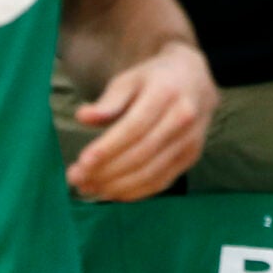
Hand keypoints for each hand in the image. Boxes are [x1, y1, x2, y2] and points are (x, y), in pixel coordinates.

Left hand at [67, 42, 216, 200]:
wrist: (195, 80)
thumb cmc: (154, 79)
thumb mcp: (130, 79)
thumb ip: (108, 101)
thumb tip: (82, 117)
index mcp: (166, 93)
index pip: (134, 127)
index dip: (108, 148)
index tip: (82, 162)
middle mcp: (183, 118)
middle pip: (141, 153)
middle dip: (106, 171)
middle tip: (76, 178)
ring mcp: (190, 140)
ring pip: (151, 172)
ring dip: (116, 186)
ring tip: (88, 187)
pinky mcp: (191, 157)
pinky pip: (161, 182)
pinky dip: (134, 192)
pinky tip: (111, 192)